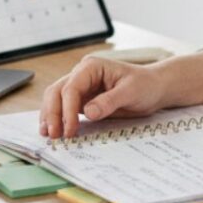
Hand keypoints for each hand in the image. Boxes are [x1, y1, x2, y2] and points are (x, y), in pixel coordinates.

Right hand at [39, 56, 167, 138]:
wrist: (153, 89)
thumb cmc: (144, 85)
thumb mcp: (131, 91)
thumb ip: (109, 101)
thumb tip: (88, 112)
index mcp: (92, 67)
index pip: (71, 87)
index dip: (67, 109)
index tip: (69, 128)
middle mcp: (81, 75)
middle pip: (57, 92)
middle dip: (53, 113)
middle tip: (54, 135)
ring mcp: (80, 87)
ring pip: (56, 100)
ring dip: (50, 117)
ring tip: (49, 136)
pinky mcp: (82, 100)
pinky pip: (63, 109)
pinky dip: (57, 119)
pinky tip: (54, 132)